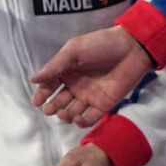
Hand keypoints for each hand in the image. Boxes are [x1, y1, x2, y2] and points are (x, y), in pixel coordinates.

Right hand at [30, 26, 153, 125]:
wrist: (132, 48)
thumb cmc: (101, 44)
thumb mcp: (74, 50)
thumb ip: (54, 66)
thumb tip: (33, 79)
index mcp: (67, 70)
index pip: (49, 85)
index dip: (42, 94)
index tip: (37, 101)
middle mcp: (77, 84)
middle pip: (59, 101)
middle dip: (52, 107)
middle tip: (49, 109)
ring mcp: (90, 95)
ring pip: (72, 111)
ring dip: (65, 115)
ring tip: (63, 113)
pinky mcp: (104, 104)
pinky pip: (89, 118)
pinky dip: (81, 121)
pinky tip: (77, 118)